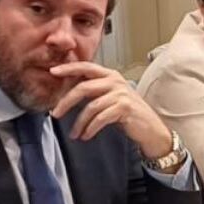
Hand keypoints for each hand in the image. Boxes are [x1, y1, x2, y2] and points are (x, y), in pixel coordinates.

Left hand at [49, 62, 172, 158]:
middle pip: (83, 88)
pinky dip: (90, 128)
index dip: (69, 69)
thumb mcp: (110, 97)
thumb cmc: (127, 113)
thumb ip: (94, 90)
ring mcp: (121, 94)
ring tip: (74, 134)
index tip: (53, 72)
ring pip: (91, 107)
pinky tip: (86, 135)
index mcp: (110, 75)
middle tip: (55, 114)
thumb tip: (66, 93)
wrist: (150, 128)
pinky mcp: (124, 108)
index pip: (86, 67)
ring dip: (79, 122)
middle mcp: (115, 82)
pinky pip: (100, 118)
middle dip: (66, 102)